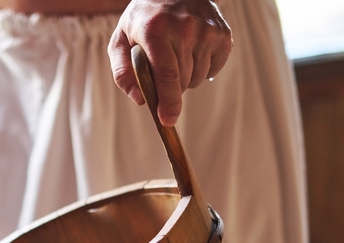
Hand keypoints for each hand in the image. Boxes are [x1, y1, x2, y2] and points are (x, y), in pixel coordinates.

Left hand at [107, 0, 231, 125]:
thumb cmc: (143, 20)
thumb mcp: (121, 40)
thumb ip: (122, 72)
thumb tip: (140, 99)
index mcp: (155, 30)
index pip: (167, 75)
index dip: (168, 101)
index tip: (168, 120)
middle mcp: (185, 28)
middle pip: (182, 81)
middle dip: (170, 88)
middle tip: (162, 71)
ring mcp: (207, 30)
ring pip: (197, 78)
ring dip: (186, 78)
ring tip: (176, 56)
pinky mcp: (222, 34)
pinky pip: (213, 69)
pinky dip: (202, 69)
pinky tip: (192, 52)